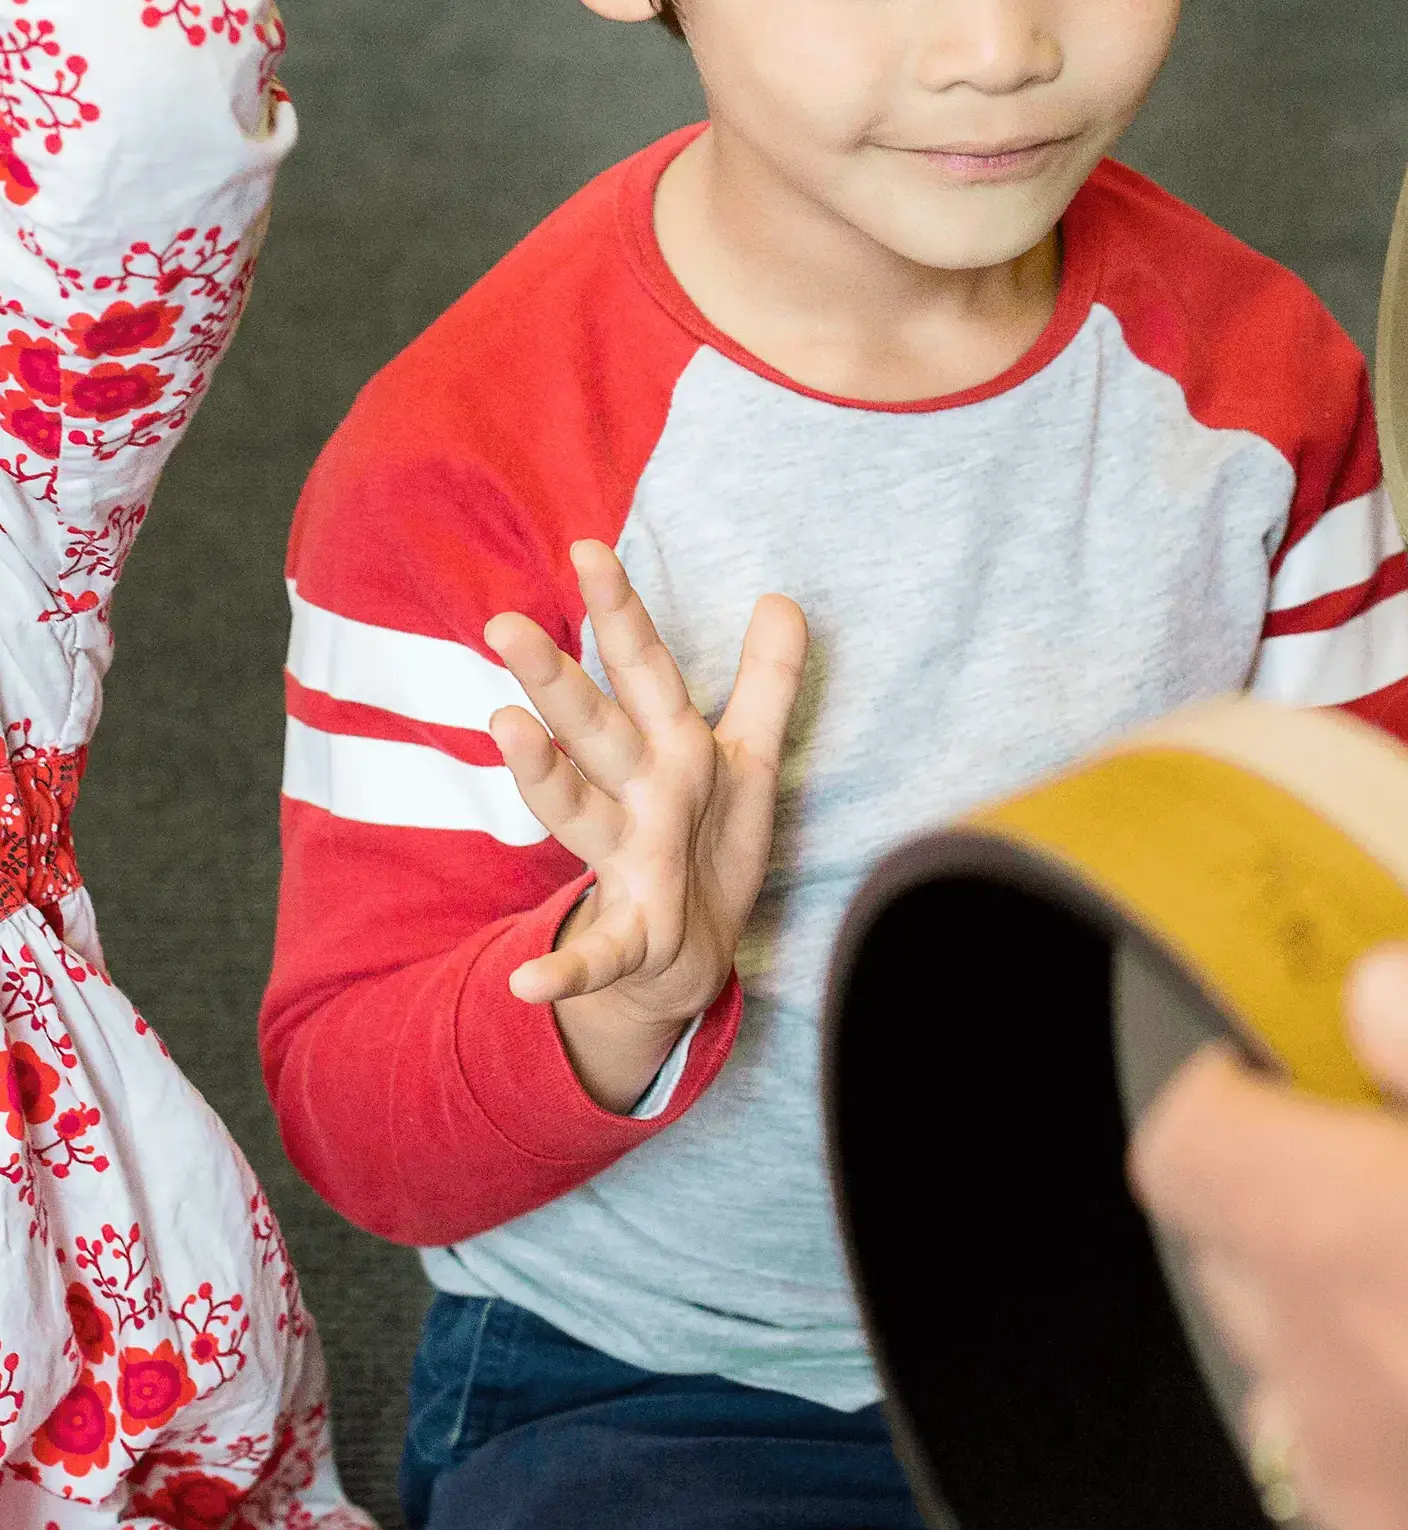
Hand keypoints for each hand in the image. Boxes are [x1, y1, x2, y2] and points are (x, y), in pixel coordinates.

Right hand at [484, 541, 807, 1109]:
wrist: (690, 956)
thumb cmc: (708, 840)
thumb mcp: (749, 756)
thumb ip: (767, 679)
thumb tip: (783, 596)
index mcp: (669, 747)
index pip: (643, 668)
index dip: (619, 611)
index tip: (587, 548)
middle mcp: (635, 795)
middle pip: (593, 727)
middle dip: (553, 677)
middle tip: (503, 623)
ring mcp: (625, 861)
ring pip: (577, 810)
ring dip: (540, 775)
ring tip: (504, 728)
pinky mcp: (630, 935)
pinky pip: (595, 952)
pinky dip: (565, 970)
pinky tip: (528, 981)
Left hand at [1132, 946, 1407, 1529]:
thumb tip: (1388, 994)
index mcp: (1331, 1231)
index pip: (1183, 1141)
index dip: (1233, 1092)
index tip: (1302, 1074)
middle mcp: (1322, 1377)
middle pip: (1240, 1258)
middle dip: (1310, 1203)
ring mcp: (1372, 1502)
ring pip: (1313, 1387)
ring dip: (1374, 1340)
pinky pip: (1382, 1517)